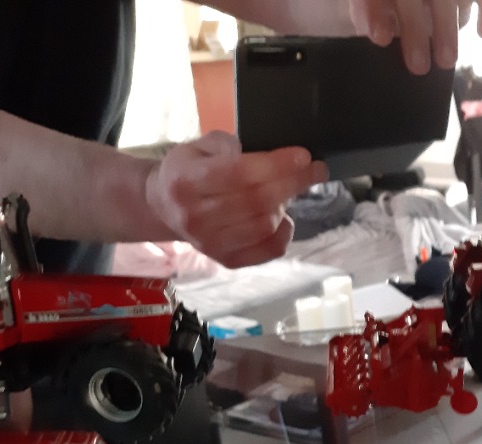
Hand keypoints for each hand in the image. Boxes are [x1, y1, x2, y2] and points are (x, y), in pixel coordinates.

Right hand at [144, 132, 328, 268]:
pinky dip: (284, 233)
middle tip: (316, 170)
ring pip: (265, 226)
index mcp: (185, 181)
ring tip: (288, 189)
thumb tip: (264, 157)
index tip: (303, 156)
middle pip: (256, 201)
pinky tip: (283, 217)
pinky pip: (268, 250)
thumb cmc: (191, 170)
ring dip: (285, 205)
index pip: (238, 173)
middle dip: (293, 182)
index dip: (275, 165)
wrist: (165, 206)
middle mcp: (194, 217)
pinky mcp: (226, 260)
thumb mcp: (201, 146)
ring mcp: (210, 244)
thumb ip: (229, 145)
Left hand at [346, 0, 481, 73]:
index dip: (377, 14)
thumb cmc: (404, 3)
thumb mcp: (379, 1)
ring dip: (447, 29)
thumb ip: (374, 11)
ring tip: (446, 61)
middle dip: (415, 31)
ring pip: (447, 1)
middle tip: (418, 67)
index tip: (381, 39)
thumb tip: (379, 35)